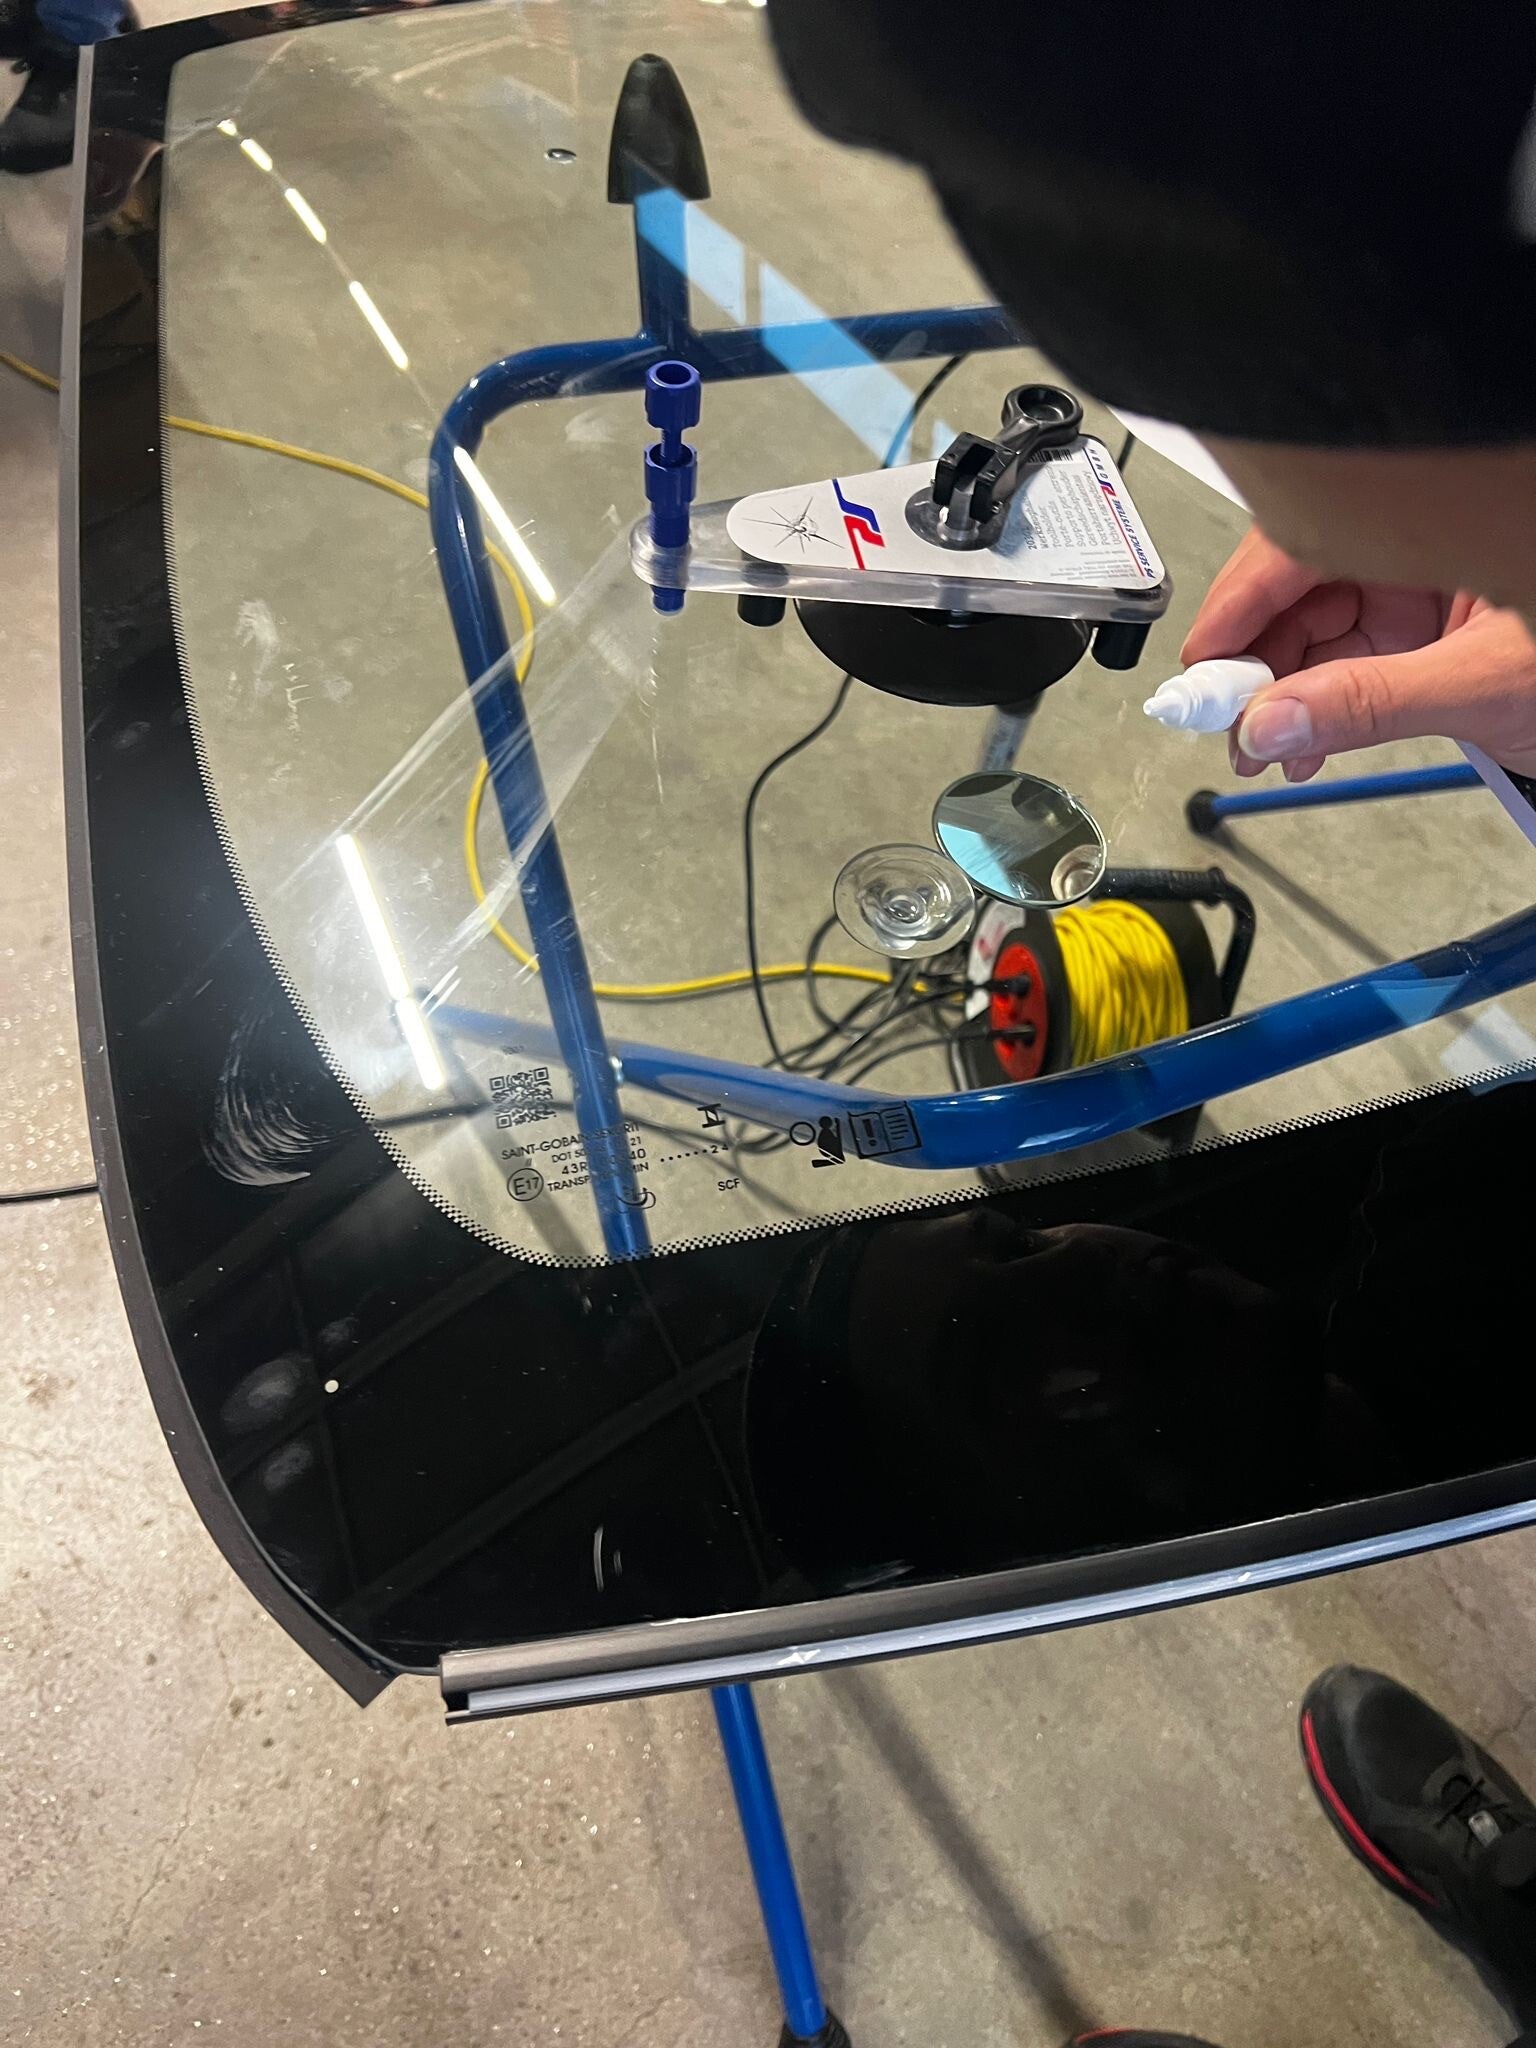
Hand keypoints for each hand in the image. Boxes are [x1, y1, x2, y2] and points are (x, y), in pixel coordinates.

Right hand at [1181, 529, 1535, 781]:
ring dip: (1275, 693)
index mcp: (1440, 520)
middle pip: (1295, 587)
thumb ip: (1371, 704)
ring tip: (1262, 752)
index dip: (1242, 604)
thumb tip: (1271, 725)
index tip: (1203, 666)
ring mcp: (1414, 587)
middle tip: (1224, 724)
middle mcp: (1415, 544)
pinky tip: (1298, 745)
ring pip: (1310, 629)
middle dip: (1253, 661)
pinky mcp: (1415, 632)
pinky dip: (1311, 705)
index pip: (1305, 541)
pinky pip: (1340, 661)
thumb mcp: (1484, 685)